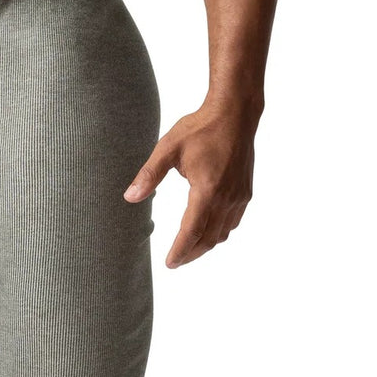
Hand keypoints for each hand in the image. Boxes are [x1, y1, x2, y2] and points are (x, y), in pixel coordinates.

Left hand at [124, 100, 259, 268]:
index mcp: (207, 190)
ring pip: (223, 232)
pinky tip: (209, 230)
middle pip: (209, 238)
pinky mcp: (246, 191)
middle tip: (176, 262)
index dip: (180, 250)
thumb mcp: (168, 148)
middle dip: (191, 253)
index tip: (169, 263)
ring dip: (206, 245)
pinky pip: (233, 221)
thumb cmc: (200, 128)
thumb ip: (149, 175)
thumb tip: (130, 197)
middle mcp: (226, 198)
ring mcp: (239, 196)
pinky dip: (220, 232)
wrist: (235, 113)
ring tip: (189, 249)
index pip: (191, 231)